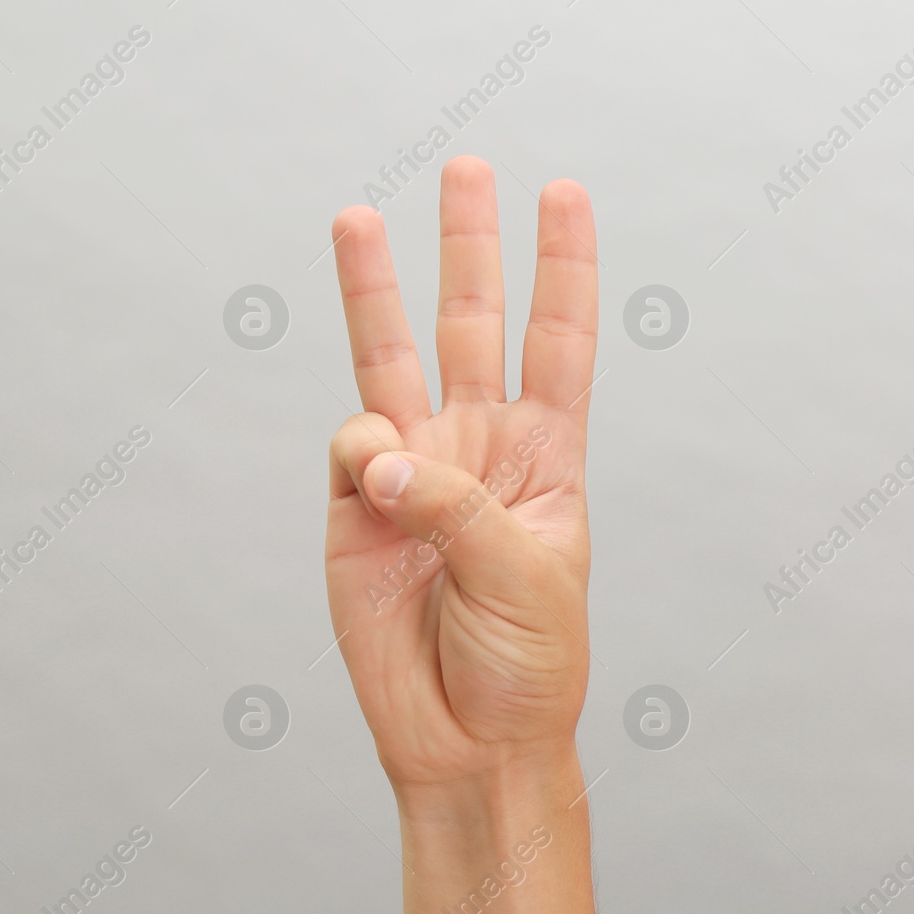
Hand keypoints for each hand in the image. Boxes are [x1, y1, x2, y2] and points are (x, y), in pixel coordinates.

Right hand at [324, 156, 597, 792]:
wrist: (466, 745)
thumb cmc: (527, 667)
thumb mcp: (525, 577)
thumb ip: (454, 504)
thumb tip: (377, 451)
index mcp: (546, 458)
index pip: (559, 342)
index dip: (563, 268)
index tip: (565, 193)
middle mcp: (478, 449)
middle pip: (473, 325)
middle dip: (471, 248)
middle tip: (469, 168)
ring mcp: (413, 475)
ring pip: (390, 360)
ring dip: (374, 290)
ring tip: (357, 217)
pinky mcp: (354, 511)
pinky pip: (348, 447)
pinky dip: (358, 451)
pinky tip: (374, 483)